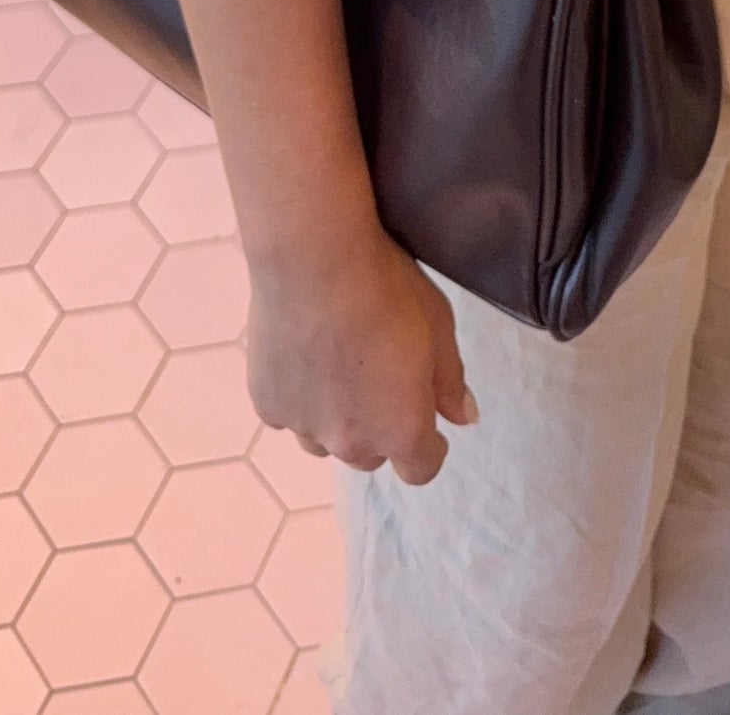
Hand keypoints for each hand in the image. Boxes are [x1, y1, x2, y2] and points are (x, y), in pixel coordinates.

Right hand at [246, 219, 477, 484]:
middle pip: (370, 455)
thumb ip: (451, 382)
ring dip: (335, 418)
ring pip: (323, 440)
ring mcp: (303, 426)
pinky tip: (301, 354)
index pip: (420, 470)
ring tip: (334, 366)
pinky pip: (289, 414)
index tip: (425, 415)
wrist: (313, 259)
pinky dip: (299, 396)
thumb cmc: (387, 289)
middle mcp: (351, 443)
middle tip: (376, 376)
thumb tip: (463, 418)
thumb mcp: (439, 328)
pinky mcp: (266, 404)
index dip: (428, 447)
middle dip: (379, 427)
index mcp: (401, 430)